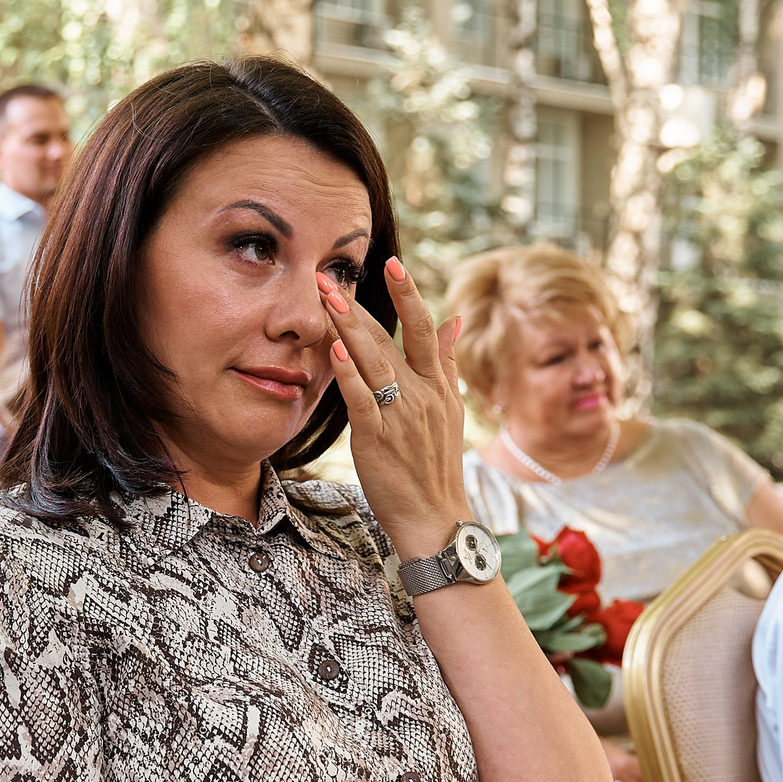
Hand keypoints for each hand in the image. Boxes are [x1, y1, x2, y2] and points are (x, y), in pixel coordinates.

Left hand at [319, 256, 468, 561]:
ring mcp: (401, 415)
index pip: (423, 329)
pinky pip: (363, 400)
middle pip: (390, 339)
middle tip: (330, 273)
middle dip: (360, 304)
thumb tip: (455, 319)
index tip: (391, 263)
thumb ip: (448, 363)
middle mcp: (422, 395)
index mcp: (438, 386)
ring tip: (327, 296)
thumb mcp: (450, 410)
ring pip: (373, 362)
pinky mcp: (379, 439)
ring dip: (348, 326)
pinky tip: (336, 349)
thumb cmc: (436, 466)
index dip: (408, 294)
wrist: (436, 518)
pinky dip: (350, 374)